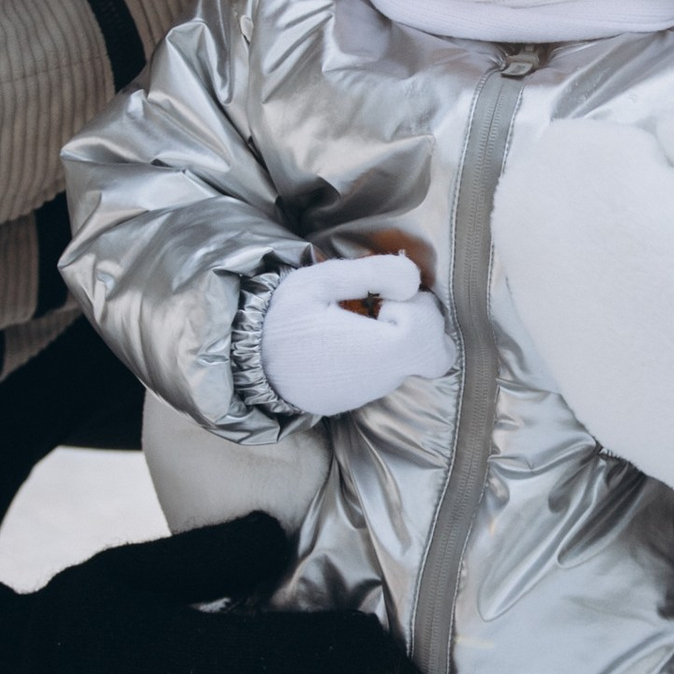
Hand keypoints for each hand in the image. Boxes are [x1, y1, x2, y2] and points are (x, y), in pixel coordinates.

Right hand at [259, 252, 454, 418]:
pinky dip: (377, 353)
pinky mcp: (354, 400)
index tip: (385, 298)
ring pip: (408, 363)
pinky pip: (384, 373)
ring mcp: (368, 394)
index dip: (418, 309)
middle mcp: (380, 379)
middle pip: (430, 351)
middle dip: (414, 322)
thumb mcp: (321, 280)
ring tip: (355, 317)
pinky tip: (345, 337)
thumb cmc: (281, 317)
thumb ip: (373, 273)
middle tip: (377, 304)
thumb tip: (413, 281)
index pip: (432, 335)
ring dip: (394, 336)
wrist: (242, 362)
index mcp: (378, 350)